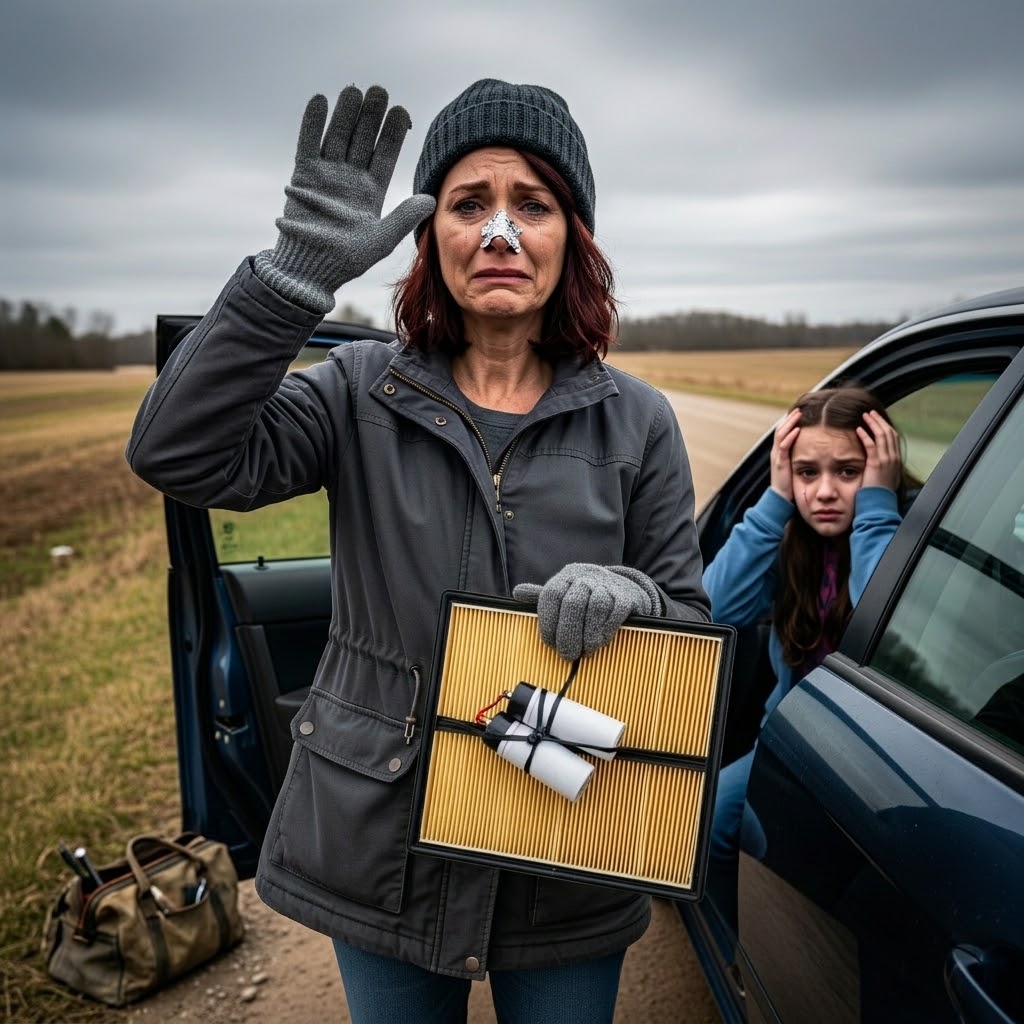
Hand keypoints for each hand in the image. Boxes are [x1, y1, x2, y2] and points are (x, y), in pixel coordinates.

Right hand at [254, 85, 435, 312]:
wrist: (310, 269)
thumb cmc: (345, 259)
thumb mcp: (381, 239)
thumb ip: (404, 218)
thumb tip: (431, 199)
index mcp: (371, 192)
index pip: (385, 155)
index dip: (392, 134)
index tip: (402, 113)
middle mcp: (350, 179)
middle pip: (362, 139)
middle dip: (370, 116)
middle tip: (379, 91)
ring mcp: (326, 175)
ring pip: (338, 136)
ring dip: (345, 114)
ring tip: (354, 91)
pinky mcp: (303, 176)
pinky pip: (308, 144)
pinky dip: (313, 123)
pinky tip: (320, 101)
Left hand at [512, 564, 661, 661]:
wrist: (626, 589)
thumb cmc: (588, 596)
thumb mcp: (565, 593)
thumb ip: (542, 596)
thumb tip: (517, 593)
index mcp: (567, 576)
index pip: (551, 595)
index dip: (547, 621)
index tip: (549, 643)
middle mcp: (586, 576)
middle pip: (572, 603)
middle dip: (567, 634)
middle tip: (567, 655)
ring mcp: (608, 585)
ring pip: (595, 607)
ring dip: (588, 635)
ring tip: (585, 651)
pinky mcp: (627, 597)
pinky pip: (615, 613)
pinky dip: (605, 631)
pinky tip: (600, 642)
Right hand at [769, 408, 801, 501]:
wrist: (780, 499)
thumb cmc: (790, 484)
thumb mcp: (795, 468)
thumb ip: (801, 458)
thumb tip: (813, 452)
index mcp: (780, 452)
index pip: (783, 432)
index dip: (790, 421)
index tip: (799, 412)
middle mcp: (776, 452)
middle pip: (780, 429)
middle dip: (790, 418)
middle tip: (799, 408)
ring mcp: (777, 457)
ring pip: (781, 435)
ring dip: (790, 423)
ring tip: (798, 413)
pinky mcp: (780, 463)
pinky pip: (783, 447)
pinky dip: (790, 437)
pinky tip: (797, 429)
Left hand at [858, 410, 902, 490]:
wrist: (879, 505)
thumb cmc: (878, 494)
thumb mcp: (883, 477)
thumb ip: (881, 467)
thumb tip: (876, 462)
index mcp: (896, 461)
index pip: (893, 438)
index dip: (885, 427)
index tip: (878, 420)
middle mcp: (894, 458)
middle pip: (889, 433)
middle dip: (880, 421)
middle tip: (871, 413)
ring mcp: (887, 460)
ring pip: (882, 436)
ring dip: (873, 424)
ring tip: (865, 416)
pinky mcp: (876, 464)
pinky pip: (871, 445)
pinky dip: (865, 435)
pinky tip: (859, 429)